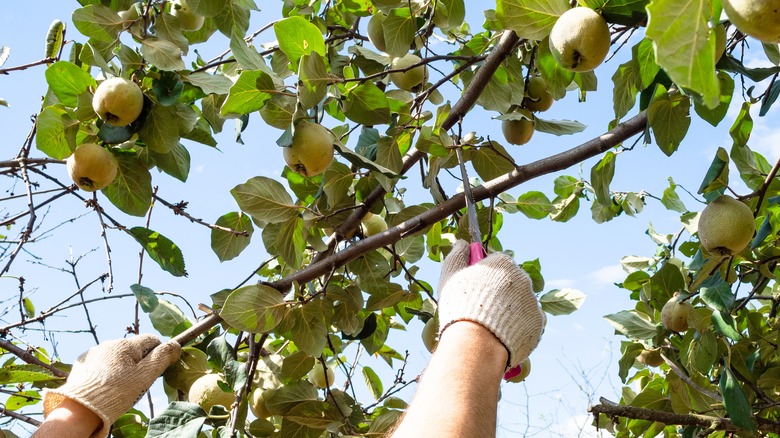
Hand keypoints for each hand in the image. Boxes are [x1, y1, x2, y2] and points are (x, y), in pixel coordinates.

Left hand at [42, 334, 180, 437]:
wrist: (81, 409)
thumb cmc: (117, 392)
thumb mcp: (145, 376)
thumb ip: (162, 358)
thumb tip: (176, 345)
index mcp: (126, 345)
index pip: (152, 340)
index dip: (158, 354)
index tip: (155, 371)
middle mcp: (109, 343)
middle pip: (133, 349)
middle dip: (138, 362)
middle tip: (136, 383)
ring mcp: (93, 353)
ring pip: (116, 356)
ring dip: (121, 366)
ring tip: (118, 387)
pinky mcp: (81, 364)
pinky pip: (100, 363)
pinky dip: (105, 371)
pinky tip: (104, 385)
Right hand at [437, 240, 544, 367]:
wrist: (476, 343)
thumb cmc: (460, 306)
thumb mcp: (451, 275)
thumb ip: (457, 254)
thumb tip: (463, 242)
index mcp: (504, 263)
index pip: (497, 261)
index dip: (485, 273)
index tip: (475, 286)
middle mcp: (523, 278)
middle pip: (511, 281)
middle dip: (499, 291)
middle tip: (482, 307)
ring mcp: (533, 301)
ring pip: (520, 301)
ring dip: (509, 308)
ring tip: (491, 324)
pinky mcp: (538, 322)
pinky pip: (528, 320)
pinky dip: (518, 325)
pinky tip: (503, 333)